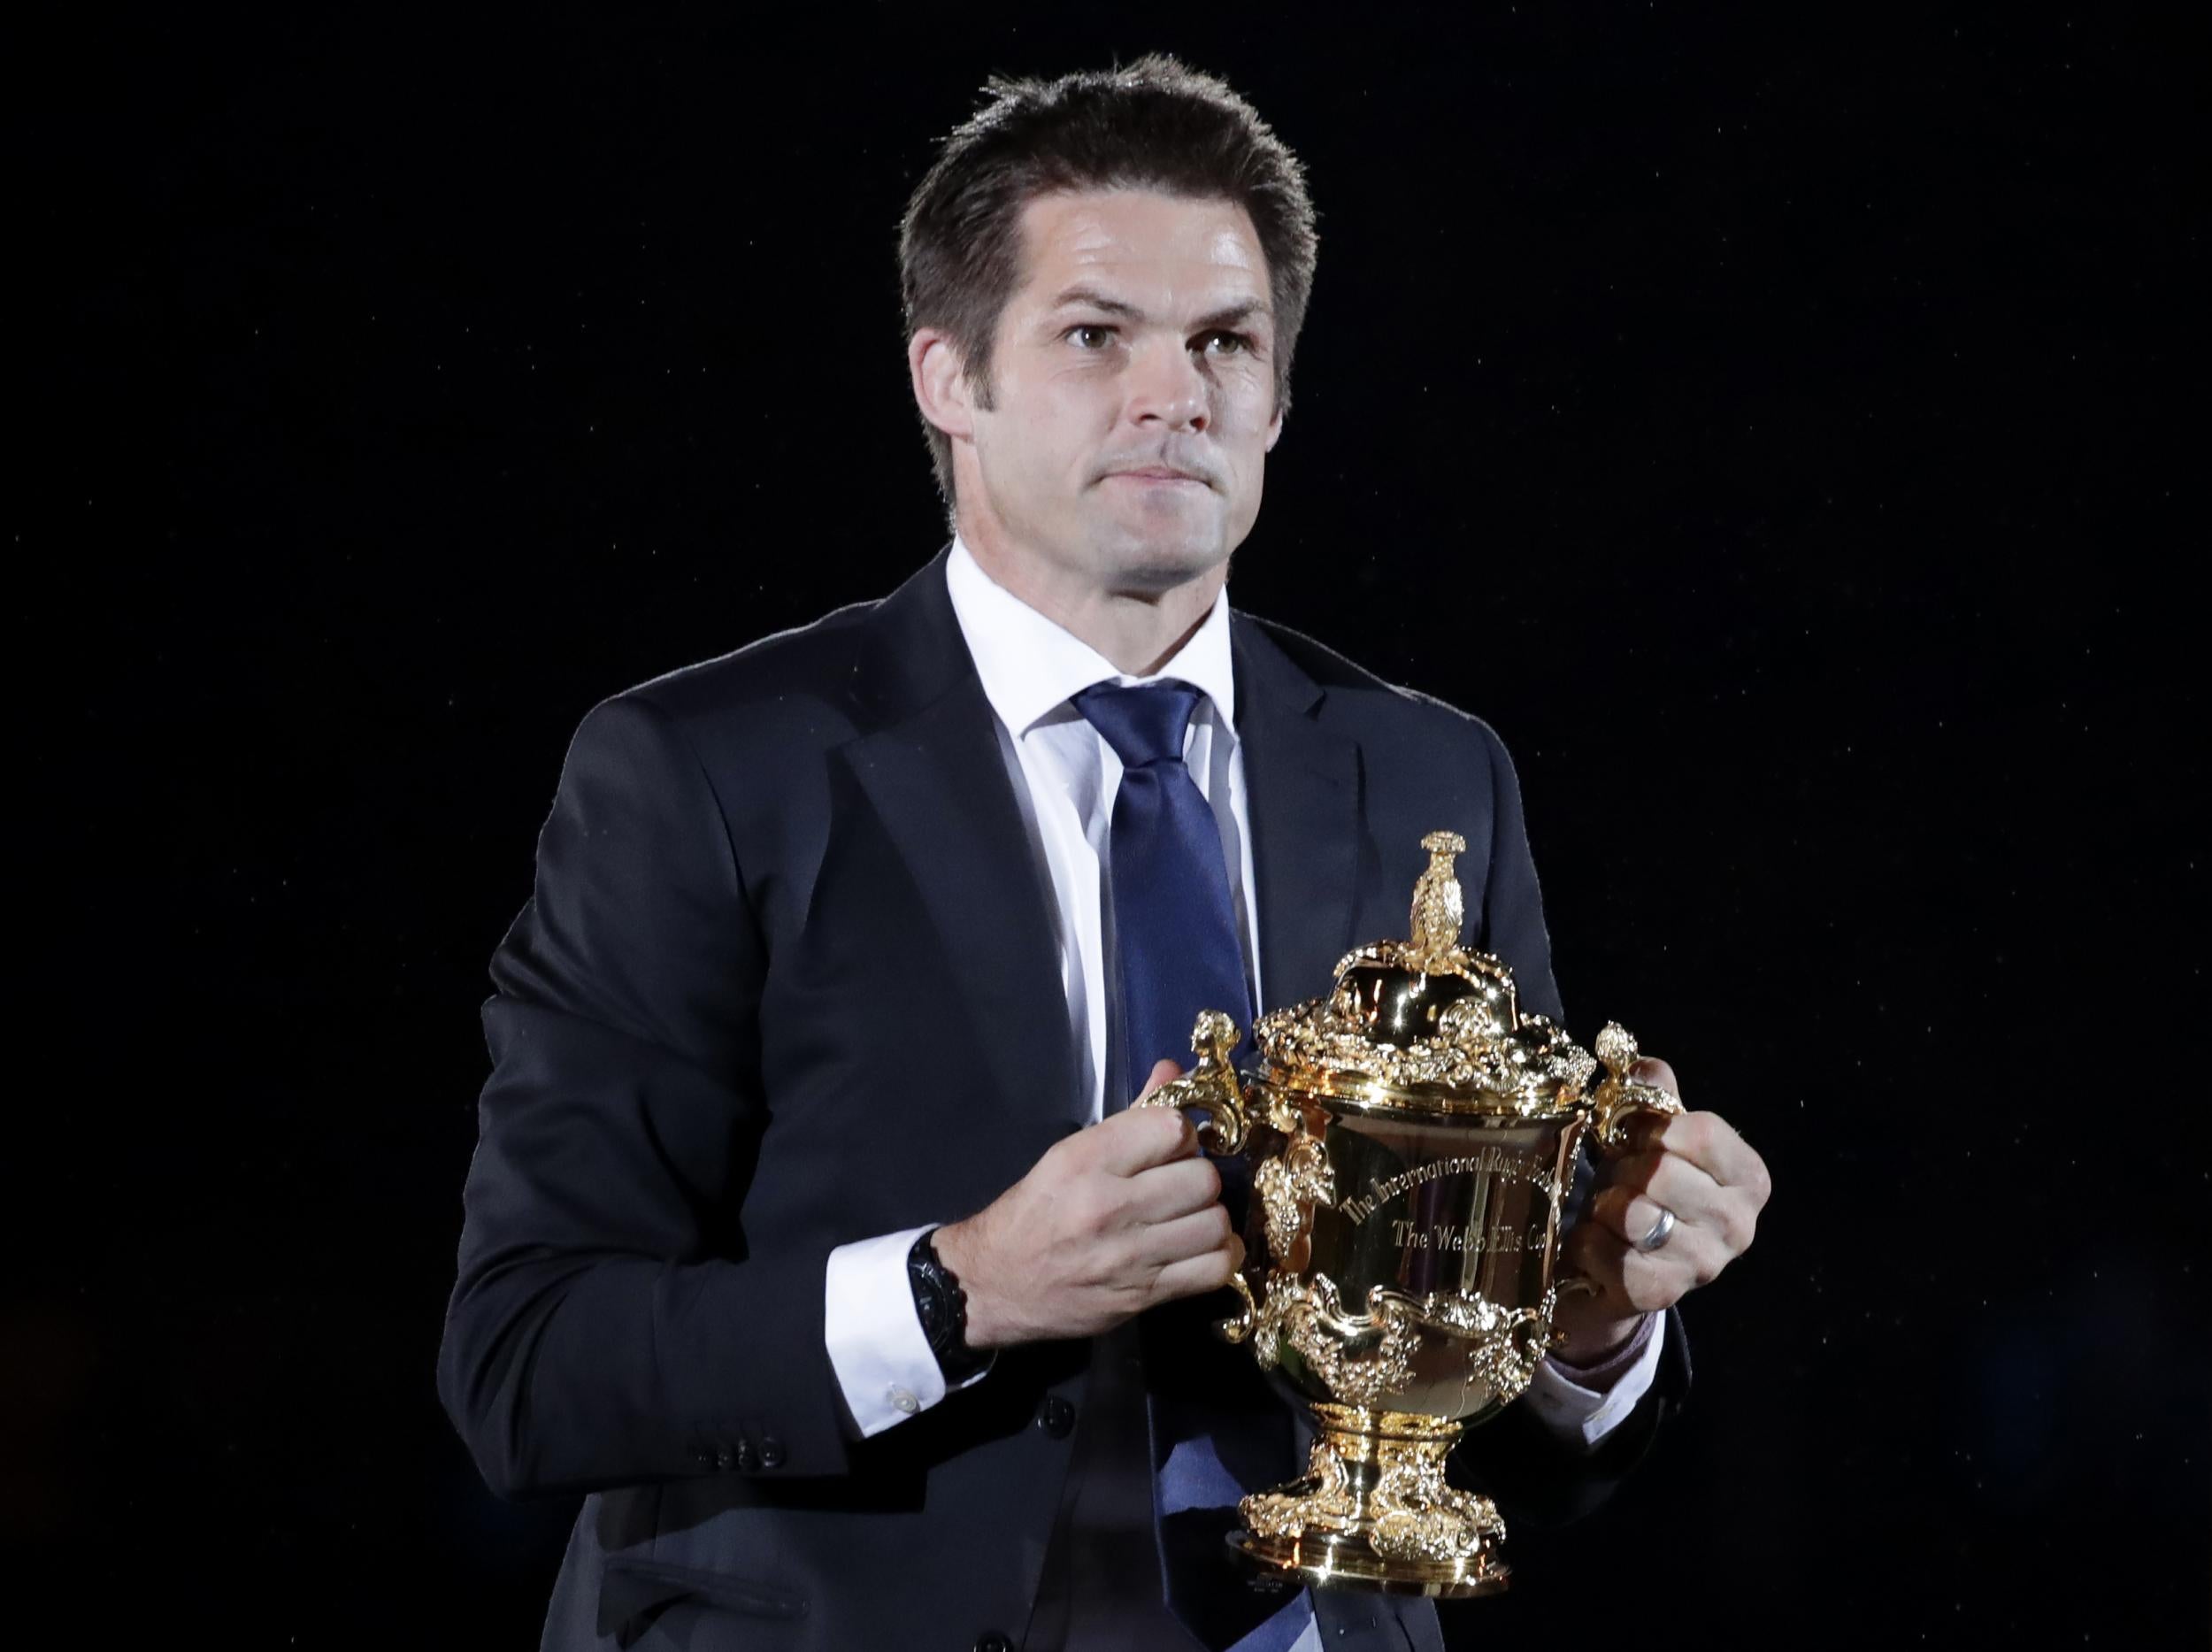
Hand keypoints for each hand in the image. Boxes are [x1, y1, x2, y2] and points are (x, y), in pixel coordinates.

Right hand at [932, 1059, 1244, 1348]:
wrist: (994, 1283)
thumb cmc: (1034, 1213)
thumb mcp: (1068, 1155)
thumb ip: (1130, 1116)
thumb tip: (1173, 1071)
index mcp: (1086, 1160)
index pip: (1172, 1129)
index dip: (1180, 1136)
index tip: (1169, 1149)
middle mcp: (1109, 1206)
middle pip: (1202, 1178)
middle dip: (1197, 1178)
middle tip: (1179, 1187)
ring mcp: (1128, 1256)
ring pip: (1215, 1223)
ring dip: (1210, 1218)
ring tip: (1189, 1219)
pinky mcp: (1142, 1296)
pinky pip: (1214, 1270)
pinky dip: (1220, 1256)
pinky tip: (1201, 1248)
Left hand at [1551, 1057, 1771, 1365]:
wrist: (1620, 1267)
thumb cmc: (1642, 1189)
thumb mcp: (1654, 1137)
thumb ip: (1654, 1095)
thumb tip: (1640, 1066)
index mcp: (1748, 1178)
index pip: (1699, 1133)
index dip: (1655, 1130)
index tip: (1644, 1142)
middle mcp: (1739, 1226)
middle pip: (1661, 1173)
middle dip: (1624, 1170)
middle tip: (1620, 1181)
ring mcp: (1703, 1265)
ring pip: (1631, 1213)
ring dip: (1604, 1206)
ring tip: (1609, 1212)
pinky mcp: (1661, 1295)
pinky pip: (1606, 1251)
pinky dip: (1587, 1241)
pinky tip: (1597, 1243)